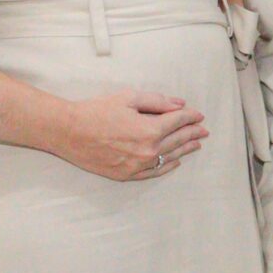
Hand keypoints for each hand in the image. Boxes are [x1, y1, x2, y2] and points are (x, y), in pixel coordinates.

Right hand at [58, 90, 207, 180]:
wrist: (69, 131)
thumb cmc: (96, 111)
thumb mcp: (128, 98)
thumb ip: (157, 101)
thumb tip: (180, 105)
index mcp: (150, 129)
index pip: (178, 121)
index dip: (190, 117)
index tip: (198, 115)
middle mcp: (148, 150)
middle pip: (177, 140)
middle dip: (192, 133)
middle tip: (203, 131)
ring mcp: (138, 165)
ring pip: (169, 157)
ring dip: (185, 150)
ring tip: (196, 145)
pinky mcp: (127, 174)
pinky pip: (154, 172)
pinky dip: (167, 166)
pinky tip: (175, 161)